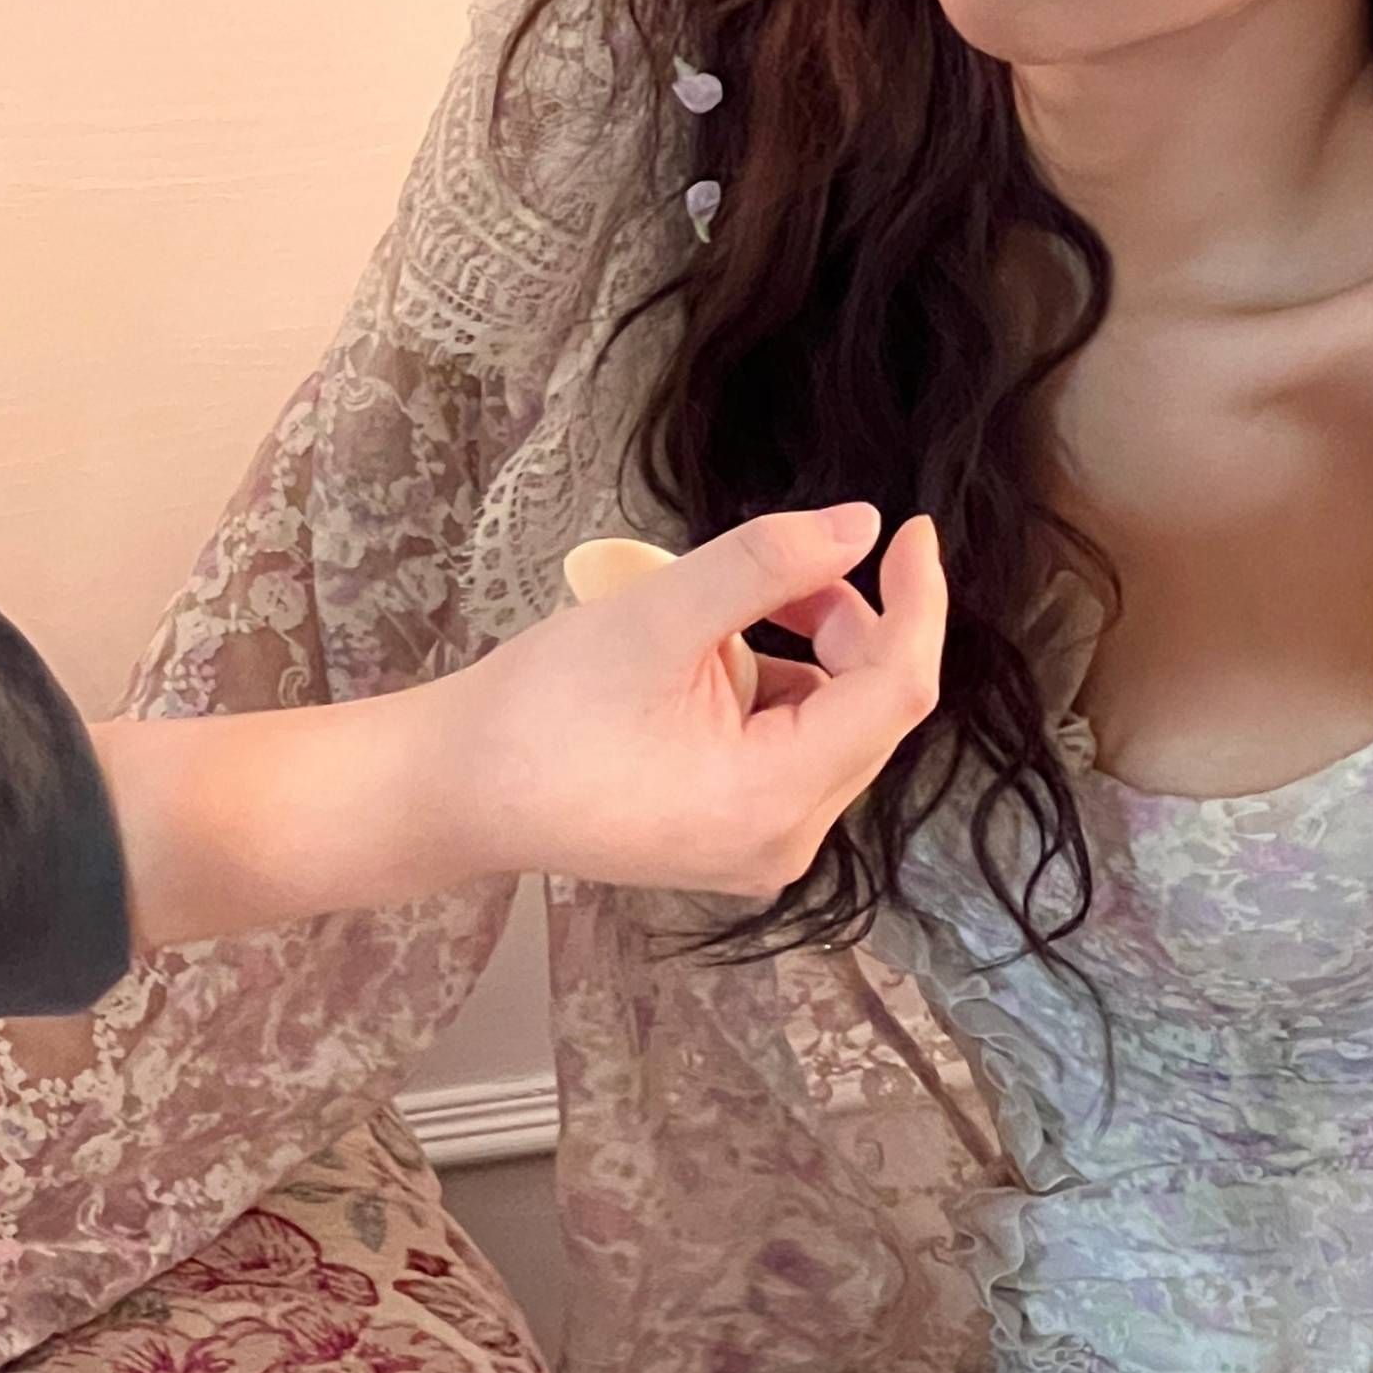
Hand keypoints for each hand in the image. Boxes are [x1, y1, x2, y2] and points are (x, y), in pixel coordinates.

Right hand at [431, 502, 945, 896]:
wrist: (455, 788)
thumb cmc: (541, 708)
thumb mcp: (660, 614)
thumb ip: (768, 564)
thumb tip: (860, 525)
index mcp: (773, 800)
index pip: (897, 694)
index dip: (916, 604)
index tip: (910, 531)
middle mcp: (784, 841)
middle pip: (872, 713)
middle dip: (852, 624)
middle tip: (789, 566)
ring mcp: (761, 846)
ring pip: (838, 727)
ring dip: (815, 652)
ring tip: (734, 612)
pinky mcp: (736, 836)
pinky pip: (797, 749)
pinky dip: (783, 688)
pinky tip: (721, 659)